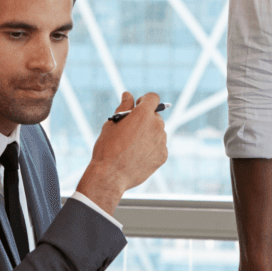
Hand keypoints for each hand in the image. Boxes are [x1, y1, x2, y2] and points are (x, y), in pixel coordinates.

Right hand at [76, 91, 166, 213]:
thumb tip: (128, 95)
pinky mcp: (163, 155)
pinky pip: (159, 146)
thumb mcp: (112, 123)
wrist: (110, 175)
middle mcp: (156, 125)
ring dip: (149, 134)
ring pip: (158, 132)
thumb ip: (124, 107)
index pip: (153, 98)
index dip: (145, 101)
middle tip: (131, 130)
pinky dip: (151, 148)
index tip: (137, 107)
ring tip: (133, 146)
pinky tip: (138, 155)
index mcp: (143, 114)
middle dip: (145, 119)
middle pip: (155, 116)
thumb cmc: (107, 147)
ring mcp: (161, 141)